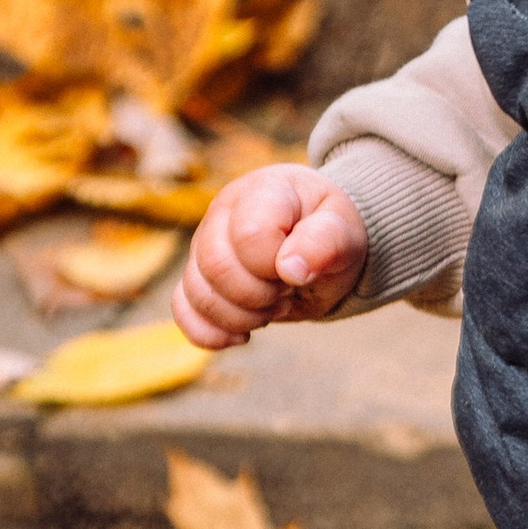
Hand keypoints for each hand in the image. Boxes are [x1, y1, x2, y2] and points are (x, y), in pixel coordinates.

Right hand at [173, 164, 367, 348]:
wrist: (320, 242)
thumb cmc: (331, 229)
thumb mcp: (344, 231)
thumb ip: (325, 242)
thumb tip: (291, 268)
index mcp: (263, 191)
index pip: (250, 235)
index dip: (276, 266)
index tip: (299, 268)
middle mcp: (223, 213)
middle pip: (216, 266)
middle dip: (259, 296)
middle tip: (287, 291)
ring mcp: (204, 244)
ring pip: (197, 293)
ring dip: (241, 317)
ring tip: (273, 306)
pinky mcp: (197, 277)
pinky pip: (183, 310)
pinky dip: (210, 333)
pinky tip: (242, 336)